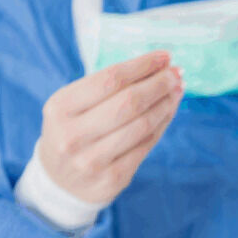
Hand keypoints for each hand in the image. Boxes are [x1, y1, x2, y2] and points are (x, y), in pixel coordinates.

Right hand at [38, 51, 183, 203]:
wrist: (60, 181)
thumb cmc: (74, 131)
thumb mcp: (74, 106)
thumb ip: (109, 88)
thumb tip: (159, 68)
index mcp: (60, 108)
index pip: (109, 79)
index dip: (142, 66)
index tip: (165, 56)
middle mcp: (73, 134)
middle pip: (129, 102)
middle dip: (159, 84)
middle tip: (177, 73)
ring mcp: (92, 159)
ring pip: (142, 125)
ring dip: (166, 104)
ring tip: (177, 90)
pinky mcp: (113, 177)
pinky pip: (147, 145)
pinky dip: (162, 124)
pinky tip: (169, 111)